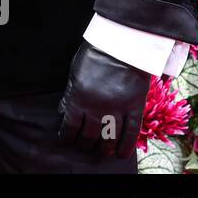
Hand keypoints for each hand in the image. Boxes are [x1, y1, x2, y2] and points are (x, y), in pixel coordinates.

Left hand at [57, 40, 151, 159]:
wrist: (122, 44)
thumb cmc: (95, 55)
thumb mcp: (75, 72)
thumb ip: (69, 94)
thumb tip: (63, 113)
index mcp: (79, 97)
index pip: (70, 126)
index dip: (67, 136)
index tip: (66, 140)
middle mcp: (97, 107)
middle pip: (90, 135)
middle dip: (85, 144)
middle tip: (84, 147)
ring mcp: (117, 108)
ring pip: (110, 138)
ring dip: (104, 149)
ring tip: (102, 153)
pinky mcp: (135, 107)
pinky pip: (131, 132)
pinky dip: (127, 145)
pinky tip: (122, 154)